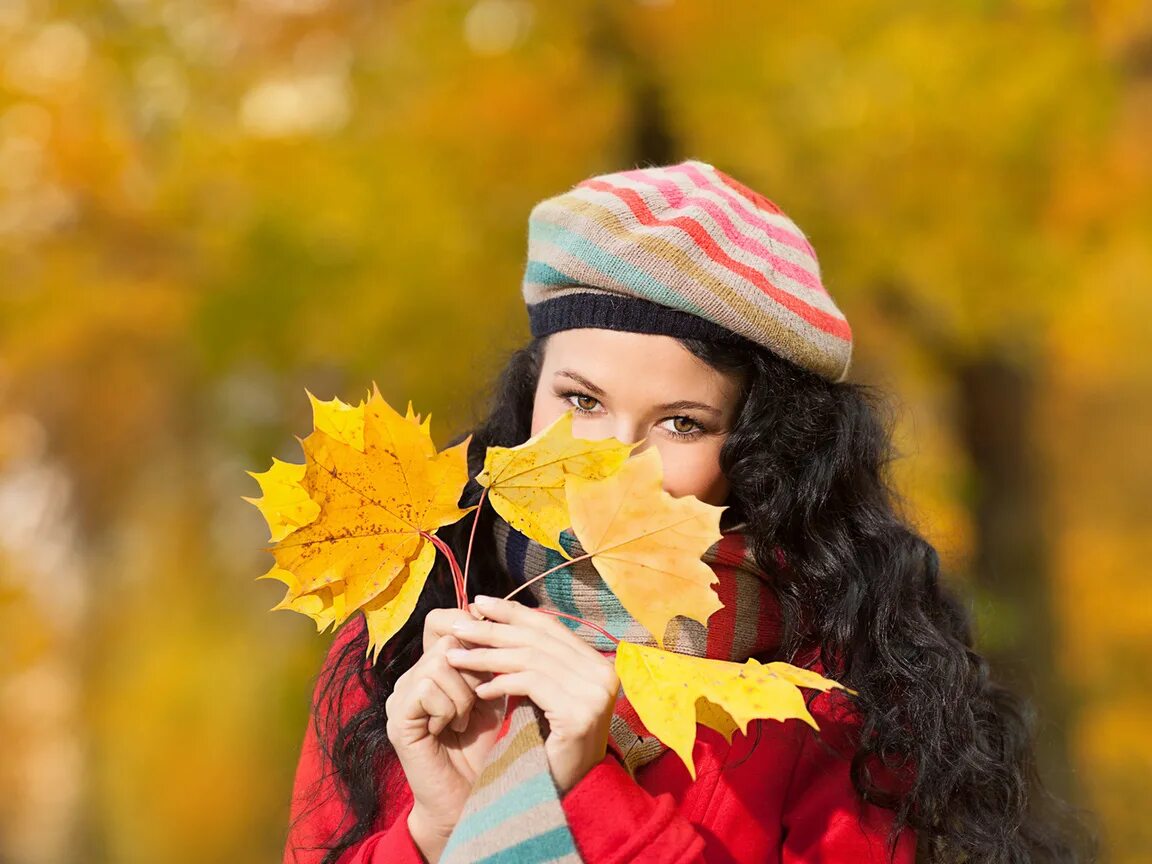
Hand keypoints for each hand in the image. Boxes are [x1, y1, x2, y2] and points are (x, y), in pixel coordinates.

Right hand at [385, 607, 504, 860]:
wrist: (469, 797)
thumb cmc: (485, 748)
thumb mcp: (494, 695)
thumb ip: (490, 661)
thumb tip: (496, 620)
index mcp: (432, 667)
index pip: (442, 620)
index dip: (470, 629)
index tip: (493, 652)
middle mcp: (411, 676)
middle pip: (448, 639)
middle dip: (475, 670)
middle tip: (477, 702)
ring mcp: (400, 696)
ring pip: (440, 663)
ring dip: (464, 694)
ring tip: (462, 721)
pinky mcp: (398, 717)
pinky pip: (426, 687)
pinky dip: (448, 708)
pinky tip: (448, 730)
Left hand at [445, 594, 619, 793]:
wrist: (568, 795)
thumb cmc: (551, 745)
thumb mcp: (546, 694)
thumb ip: (535, 661)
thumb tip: (499, 620)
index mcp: (598, 663)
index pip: (550, 626)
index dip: (514, 612)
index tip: (480, 603)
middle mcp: (603, 674)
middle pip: (538, 639)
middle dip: (494, 629)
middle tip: (459, 624)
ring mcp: (595, 693)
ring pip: (529, 660)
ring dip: (487, 656)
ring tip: (456, 656)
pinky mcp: (579, 713)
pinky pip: (530, 685)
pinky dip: (501, 683)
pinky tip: (479, 689)